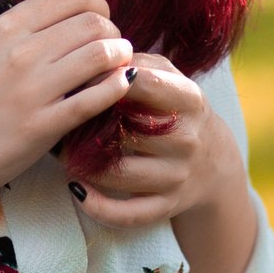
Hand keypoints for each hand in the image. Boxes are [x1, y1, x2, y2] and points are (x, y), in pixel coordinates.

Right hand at [0, 0, 136, 211]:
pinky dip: (116, 90)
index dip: (101, 8)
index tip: (99, 27)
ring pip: (101, 54)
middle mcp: (20, 51)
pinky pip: (97, 98)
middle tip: (112, 53)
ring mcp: (31, 89)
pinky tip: (116, 91)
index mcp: (8, 26)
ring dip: (121, 59)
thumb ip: (32, 27)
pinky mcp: (42, 126)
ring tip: (118, 70)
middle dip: (114, 35)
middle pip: (95, 23)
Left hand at [66, 53, 244, 230]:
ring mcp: (178, 176)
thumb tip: (96, 58)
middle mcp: (187, 139)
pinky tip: (77, 190)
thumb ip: (137, 61)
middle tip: (60, 121)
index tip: (82, 79)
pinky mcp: (167, 206)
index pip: (145, 83)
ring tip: (62, 153)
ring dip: (83, 165)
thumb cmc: (175, 108)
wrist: (214, 160)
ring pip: (120, 174)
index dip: (107, 79)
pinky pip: (128, 214)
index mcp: (188, 100)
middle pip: (125, 131)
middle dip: (86, 127)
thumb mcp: (169, 77)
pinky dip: (98, 207)